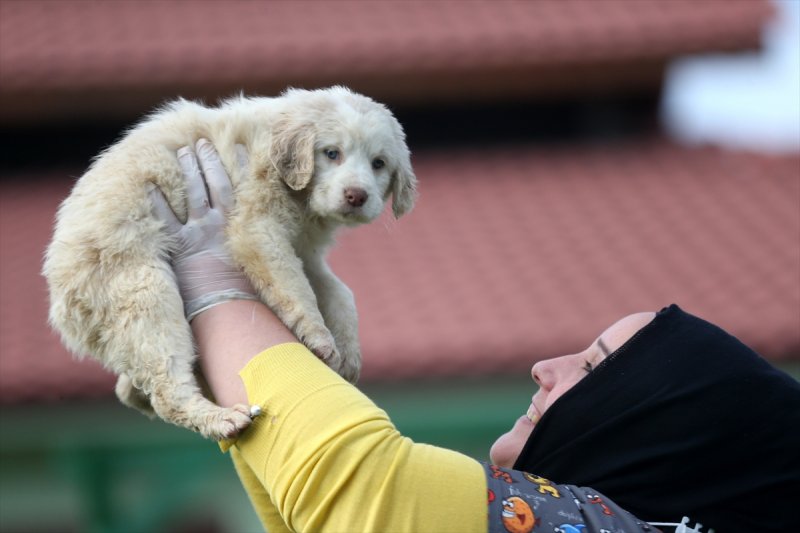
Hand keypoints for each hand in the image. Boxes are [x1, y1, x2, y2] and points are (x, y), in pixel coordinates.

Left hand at [149, 139, 257, 319]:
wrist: (229, 306)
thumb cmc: (248, 291)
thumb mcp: (260, 262)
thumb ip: (260, 246)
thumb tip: (273, 243)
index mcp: (241, 226)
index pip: (242, 186)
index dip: (240, 164)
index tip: (240, 145)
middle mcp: (220, 224)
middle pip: (214, 183)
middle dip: (208, 160)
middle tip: (201, 143)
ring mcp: (199, 232)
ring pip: (193, 192)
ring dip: (187, 170)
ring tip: (182, 152)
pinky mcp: (180, 246)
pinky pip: (166, 218)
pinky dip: (157, 201)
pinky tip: (150, 185)